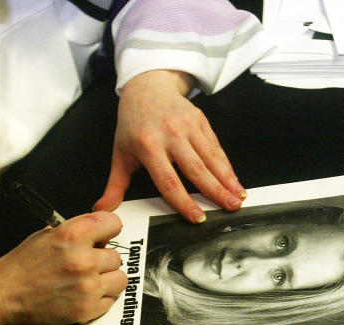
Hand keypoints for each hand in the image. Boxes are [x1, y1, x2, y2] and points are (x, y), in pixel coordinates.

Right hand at [0, 211, 126, 324]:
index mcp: (72, 235)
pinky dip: (101, 298)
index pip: (113, 223)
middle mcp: (83, 260)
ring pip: (120, 279)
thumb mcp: (46, 235)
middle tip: (87, 264)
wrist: (2, 294)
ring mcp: (87, 287)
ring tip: (88, 280)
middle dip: (103, 259)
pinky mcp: (87, 309)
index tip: (105, 235)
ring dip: (107, 279)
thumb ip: (77, 230)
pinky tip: (83, 294)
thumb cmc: (21, 266)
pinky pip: (111, 300)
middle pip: (117, 256)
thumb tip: (101, 232)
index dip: (108, 229)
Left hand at [93, 69, 245, 222]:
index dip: (184, 201)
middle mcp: (170, 135)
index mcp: (148, 146)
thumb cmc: (132, 124)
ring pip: (211, 157)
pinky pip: (216, 147)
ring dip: (228, 179)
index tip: (198, 218)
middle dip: (215, 191)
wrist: (146, 87)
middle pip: (196, 169)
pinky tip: (235, 180)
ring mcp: (187, 125)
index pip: (168, 180)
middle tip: (231, 208)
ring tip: (240, 197)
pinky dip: (227, 165)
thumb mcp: (120, 153)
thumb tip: (103, 209)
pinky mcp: (200, 120)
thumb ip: (115, 185)